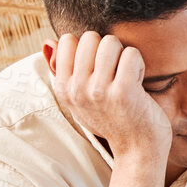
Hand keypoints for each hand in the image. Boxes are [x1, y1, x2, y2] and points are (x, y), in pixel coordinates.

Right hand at [48, 31, 171, 163]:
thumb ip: (65, 71)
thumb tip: (49, 41)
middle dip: (107, 49)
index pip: (67, 40)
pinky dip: (138, 63)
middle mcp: (77, 90)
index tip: (98, 69)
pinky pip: (131, 54)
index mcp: (63, 89)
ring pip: (110, 42)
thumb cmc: (112, 120)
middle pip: (89, 37)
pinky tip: (137, 82)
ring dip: (123, 55)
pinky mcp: (122, 92)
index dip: (88, 48)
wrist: (137, 150)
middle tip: (115, 73)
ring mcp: (98, 91)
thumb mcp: (79, 100)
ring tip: (126, 76)